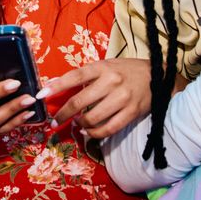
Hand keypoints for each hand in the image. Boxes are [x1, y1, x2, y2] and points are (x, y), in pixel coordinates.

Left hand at [37, 59, 151, 138]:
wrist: (159, 76)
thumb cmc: (126, 70)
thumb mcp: (106, 65)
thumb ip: (86, 76)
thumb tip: (57, 85)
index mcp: (103, 67)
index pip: (75, 76)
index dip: (56, 86)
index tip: (41, 95)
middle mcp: (112, 82)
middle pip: (80, 101)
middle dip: (63, 114)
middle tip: (54, 121)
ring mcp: (122, 98)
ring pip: (92, 118)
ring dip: (79, 124)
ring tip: (76, 124)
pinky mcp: (131, 113)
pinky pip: (108, 129)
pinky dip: (95, 133)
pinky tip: (88, 132)